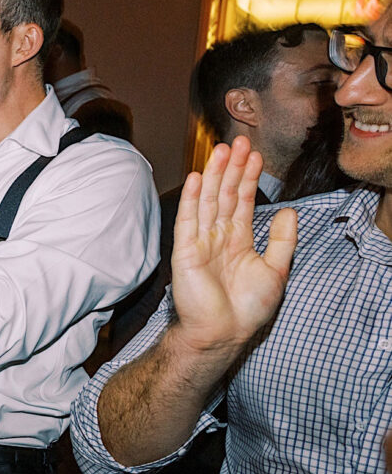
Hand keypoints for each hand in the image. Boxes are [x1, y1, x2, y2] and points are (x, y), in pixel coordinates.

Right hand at [168, 138, 295, 354]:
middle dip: (231, 168)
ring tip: (221, 150)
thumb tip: (289, 211)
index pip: (243, 201)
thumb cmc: (247, 309)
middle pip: (224, 195)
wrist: (224, 332)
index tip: (254, 154)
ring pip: (207, 201)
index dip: (248, 177)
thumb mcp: (277, 270)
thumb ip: (283, 240)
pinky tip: (194, 179)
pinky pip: (188, 220)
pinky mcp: (185, 251)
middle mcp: (217, 237)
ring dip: (212, 175)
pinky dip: (190, 199)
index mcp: (238, 240)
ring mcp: (200, 242)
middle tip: (238, 141)